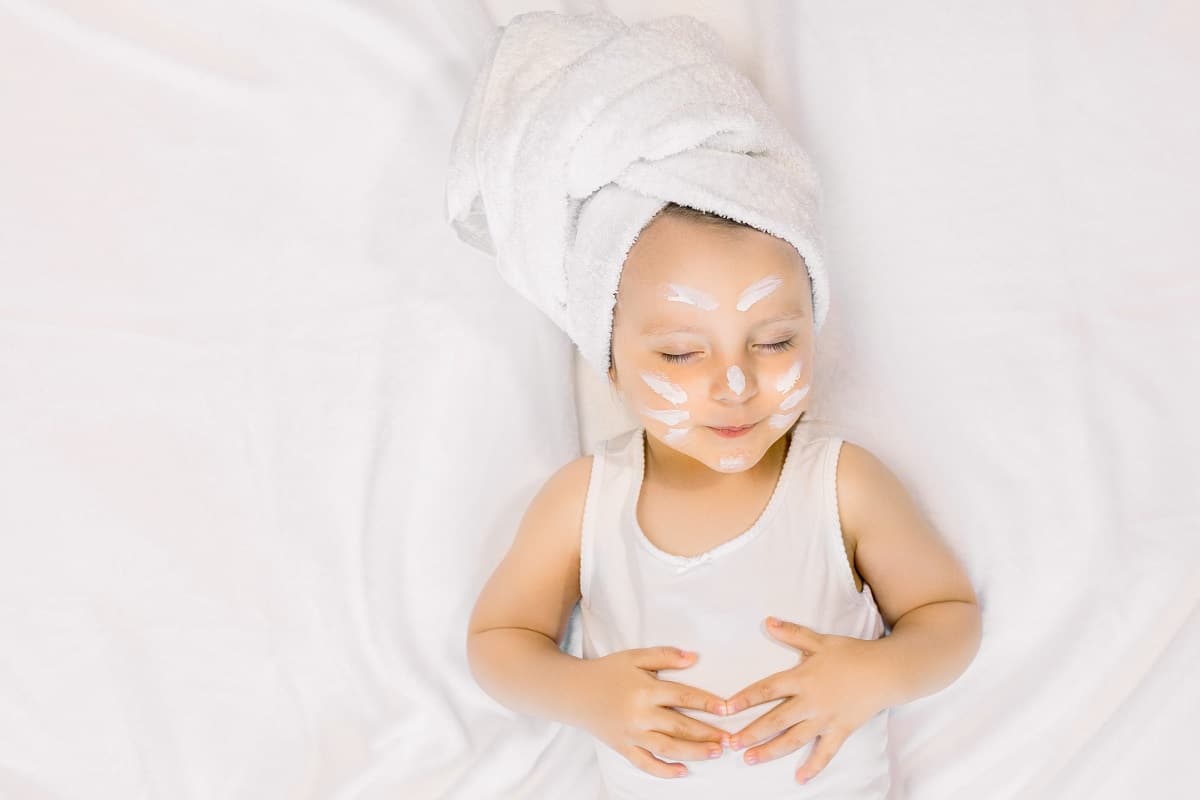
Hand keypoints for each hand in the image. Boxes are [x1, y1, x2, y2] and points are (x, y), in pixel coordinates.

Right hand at [577, 646, 730, 778]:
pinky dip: (664, 771)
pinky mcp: (622, 747)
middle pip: (680, 726)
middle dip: (707, 733)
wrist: (573, 692)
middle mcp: (640, 714)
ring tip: (715, 753)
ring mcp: (631, 734)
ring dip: (694, 752)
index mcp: (645, 689)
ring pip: (668, 748)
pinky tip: (682, 771)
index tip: (726, 709)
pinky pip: (645, 763)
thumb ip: (665, 656)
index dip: (707, 703)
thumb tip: (694, 657)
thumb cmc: (607, 671)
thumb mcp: (635, 656)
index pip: (683, 696)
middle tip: (729, 738)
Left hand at [724, 617, 890, 784]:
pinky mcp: (840, 730)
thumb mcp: (820, 640)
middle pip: (775, 720)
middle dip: (751, 732)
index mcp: (802, 678)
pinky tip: (800, 778)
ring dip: (770, 751)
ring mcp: (825, 718)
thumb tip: (767, 622)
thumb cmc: (852, 653)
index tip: (725, 708)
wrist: (886, 671)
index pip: (766, 690)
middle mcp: (810, 701)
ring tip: (750, 760)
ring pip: (793, 739)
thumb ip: (792, 633)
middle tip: (730, 743)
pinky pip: (825, 752)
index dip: (745, 698)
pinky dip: (813, 767)